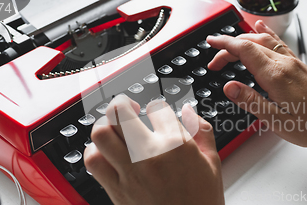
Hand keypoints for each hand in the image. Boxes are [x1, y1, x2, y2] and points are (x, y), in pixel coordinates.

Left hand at [84, 95, 223, 204]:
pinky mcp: (117, 189)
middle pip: (120, 113)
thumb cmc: (202, 202)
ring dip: (106, 126)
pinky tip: (107, 153)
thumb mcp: (212, 163)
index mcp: (177, 145)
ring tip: (115, 129)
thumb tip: (189, 111)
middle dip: (123, 104)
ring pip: (101, 134)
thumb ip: (202, 131)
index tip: (159, 115)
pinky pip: (94, 161)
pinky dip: (96, 152)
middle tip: (128, 108)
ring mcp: (130, 172)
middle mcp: (149, 155)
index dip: (158, 108)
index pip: (157, 108)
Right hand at [207, 20, 306, 146]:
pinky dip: (265, 33)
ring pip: (263, 40)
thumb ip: (251, 101)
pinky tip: (260, 27)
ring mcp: (292, 62)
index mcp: (276, 76)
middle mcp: (284, 64)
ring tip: (228, 47)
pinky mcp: (297, 65)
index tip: (211, 43)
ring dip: (243, 40)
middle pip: (251, 43)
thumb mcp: (276, 120)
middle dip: (229, 46)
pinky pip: (278, 42)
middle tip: (215, 60)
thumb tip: (230, 87)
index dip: (224, 45)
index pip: (245, 50)